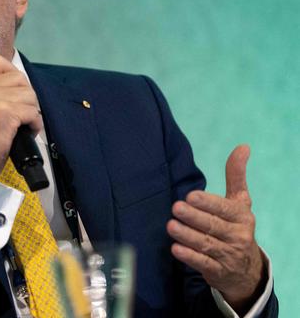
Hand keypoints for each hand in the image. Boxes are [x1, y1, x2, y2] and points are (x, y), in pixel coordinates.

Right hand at [0, 55, 41, 180]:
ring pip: (28, 93)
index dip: (13, 75)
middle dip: (26, 96)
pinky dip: (34, 124)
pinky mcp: (4, 112)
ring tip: (23, 125)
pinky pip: (32, 111)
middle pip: (18, 77)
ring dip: (31, 110)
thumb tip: (14, 87)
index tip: (15, 94)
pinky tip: (26, 133)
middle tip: (22, 113)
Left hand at [167, 145, 265, 312]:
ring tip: (170, 226)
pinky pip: (203, 263)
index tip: (191, 196)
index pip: (223, 208)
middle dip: (194, 217)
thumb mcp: (239, 201)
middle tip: (176, 207)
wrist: (246, 269)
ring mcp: (228, 255)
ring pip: (206, 244)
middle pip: (213, 226)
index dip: (208, 203)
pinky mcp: (218, 271)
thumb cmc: (236, 226)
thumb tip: (243, 146)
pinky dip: (190, 257)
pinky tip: (175, 249)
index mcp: (241, 216)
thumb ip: (236, 175)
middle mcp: (237, 236)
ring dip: (187, 235)